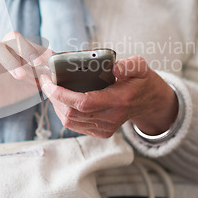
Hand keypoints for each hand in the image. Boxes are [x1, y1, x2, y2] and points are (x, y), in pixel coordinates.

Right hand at [0, 31, 51, 123]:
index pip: (31, 42)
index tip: (52, 59)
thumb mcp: (33, 83)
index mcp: (20, 49)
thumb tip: (59, 75)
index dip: (42, 49)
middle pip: (13, 37)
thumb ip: (44, 77)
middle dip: (26, 48)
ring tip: (20, 75)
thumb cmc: (17, 86)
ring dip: (10, 60)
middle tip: (36, 63)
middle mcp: (5, 48)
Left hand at [39, 56, 177, 137]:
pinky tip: (60, 100)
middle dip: (54, 98)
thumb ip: (129, 65)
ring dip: (56, 105)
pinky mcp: (101, 131)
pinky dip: (63, 113)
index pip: (83, 102)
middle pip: (72, 114)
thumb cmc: (142, 81)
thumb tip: (114, 68)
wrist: (150, 102)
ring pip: (70, 121)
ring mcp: (105, 127)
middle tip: (46, 81)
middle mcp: (110, 118)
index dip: (62, 94)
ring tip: (51, 88)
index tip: (49, 82)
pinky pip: (75, 126)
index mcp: (118, 101)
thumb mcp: (141, 67)